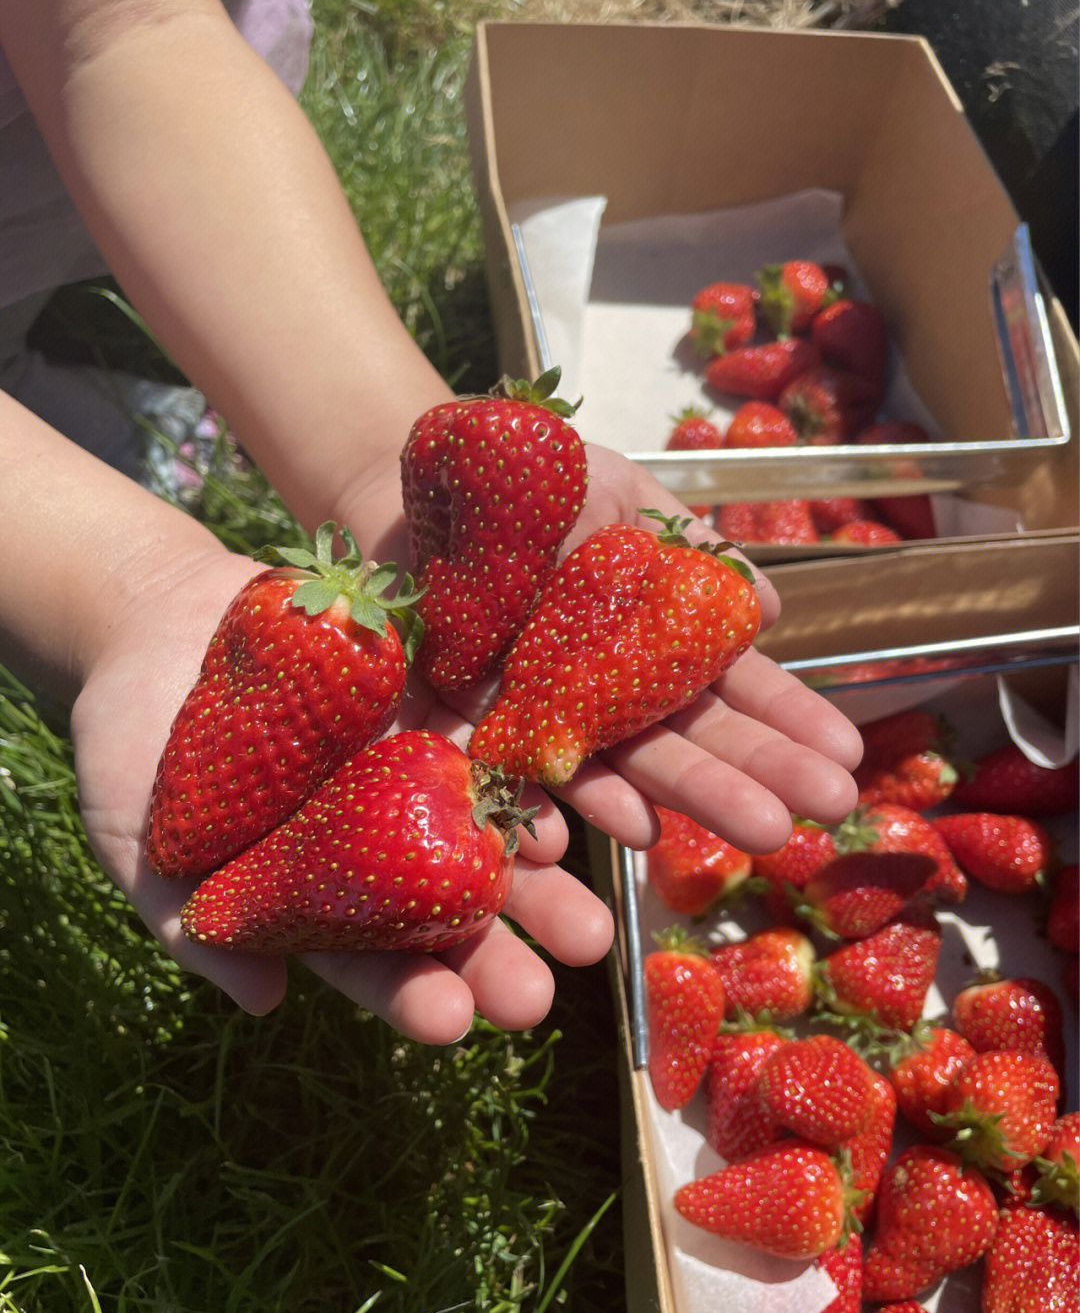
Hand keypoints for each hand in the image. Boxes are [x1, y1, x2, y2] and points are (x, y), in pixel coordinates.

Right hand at [70, 545, 610, 1044]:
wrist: (156, 618)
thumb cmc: (133, 743)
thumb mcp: (139, 840)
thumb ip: (191, 923)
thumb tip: (264, 1003)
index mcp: (314, 886)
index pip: (366, 955)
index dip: (406, 992)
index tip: (448, 1026)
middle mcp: (376, 836)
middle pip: (445, 906)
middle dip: (497, 953)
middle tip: (543, 999)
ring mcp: (410, 765)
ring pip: (486, 830)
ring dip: (541, 879)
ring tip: (590, 922)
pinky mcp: (431, 694)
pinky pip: (489, 734)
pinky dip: (529, 774)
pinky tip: (571, 811)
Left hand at [433, 443, 863, 856]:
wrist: (407, 482)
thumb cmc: (523, 481)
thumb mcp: (618, 494)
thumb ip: (688, 546)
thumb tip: (775, 607)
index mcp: (646, 634)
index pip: (727, 686)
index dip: (785, 720)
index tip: (845, 758)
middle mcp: (602, 687)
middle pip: (686, 737)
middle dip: (759, 772)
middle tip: (829, 813)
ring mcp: (540, 712)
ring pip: (622, 766)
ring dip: (692, 799)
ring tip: (763, 831)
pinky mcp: (472, 725)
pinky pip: (521, 769)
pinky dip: (573, 799)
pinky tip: (633, 827)